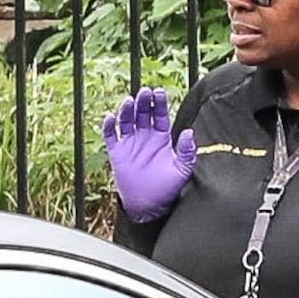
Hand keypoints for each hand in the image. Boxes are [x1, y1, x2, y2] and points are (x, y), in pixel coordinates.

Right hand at [104, 88, 198, 224]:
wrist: (148, 206)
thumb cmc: (168, 189)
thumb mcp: (182, 170)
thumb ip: (187, 151)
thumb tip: (189, 132)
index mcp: (162, 137)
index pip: (160, 114)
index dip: (159, 102)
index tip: (159, 91)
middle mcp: (145, 136)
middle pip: (142, 112)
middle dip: (143, 101)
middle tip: (145, 92)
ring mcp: (130, 142)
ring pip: (126, 120)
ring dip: (126, 109)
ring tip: (129, 101)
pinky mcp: (117, 151)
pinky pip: (110, 135)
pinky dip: (108, 125)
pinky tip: (110, 117)